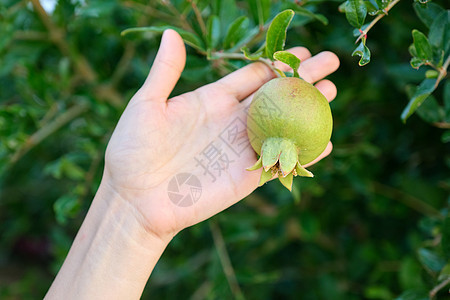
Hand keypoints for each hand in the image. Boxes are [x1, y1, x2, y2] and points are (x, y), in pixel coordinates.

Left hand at [103, 29, 338, 241]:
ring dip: (309, 111)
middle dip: (303, 79)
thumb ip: (165, 71)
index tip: (302, 52)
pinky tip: (326, 142)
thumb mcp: (147, 104)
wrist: (134, 198)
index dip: (278, 63)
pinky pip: (281, 161)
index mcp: (212, 99)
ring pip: (284, 125)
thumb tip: (171, 34)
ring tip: (331, 93)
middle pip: (276, 95)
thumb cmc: (133, 150)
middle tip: (331, 63)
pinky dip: (304, 153)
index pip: (253, 75)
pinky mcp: (246, 176)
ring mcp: (241, 148)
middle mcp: (231, 121)